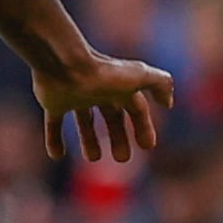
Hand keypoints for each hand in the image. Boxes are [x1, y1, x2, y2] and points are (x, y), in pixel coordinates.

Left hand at [34, 51, 173, 162]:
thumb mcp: (139, 77)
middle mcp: (98, 91)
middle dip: (118, 137)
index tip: (147, 146)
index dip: (143, 127)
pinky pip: (54, 123)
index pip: (136, 109)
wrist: (65, 64)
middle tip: (122, 158)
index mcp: (119, 87)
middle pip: (111, 118)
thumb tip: (168, 103)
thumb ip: (160, 84)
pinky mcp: (54, 103)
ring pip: (84, 121)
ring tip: (93, 158)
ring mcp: (75, 96)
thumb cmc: (103, 73)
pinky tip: (56, 155)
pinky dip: (54, 139)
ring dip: (89, 140)